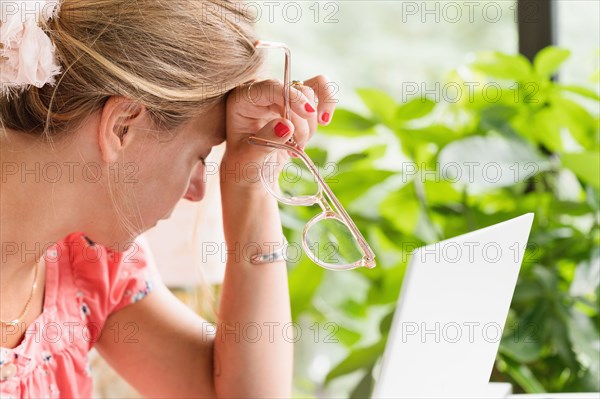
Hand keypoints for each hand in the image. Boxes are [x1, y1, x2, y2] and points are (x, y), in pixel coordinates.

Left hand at [221, 76, 336, 187]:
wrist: (252, 175)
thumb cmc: (245, 167)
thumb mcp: (249, 161)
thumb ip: (265, 142)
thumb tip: (286, 125)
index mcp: (242, 101)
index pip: (270, 87)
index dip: (292, 97)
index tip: (308, 113)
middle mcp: (261, 94)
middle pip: (293, 90)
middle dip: (302, 121)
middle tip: (296, 147)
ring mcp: (280, 97)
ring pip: (309, 92)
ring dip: (310, 123)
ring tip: (298, 146)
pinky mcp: (296, 104)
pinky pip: (319, 90)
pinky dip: (326, 104)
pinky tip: (324, 121)